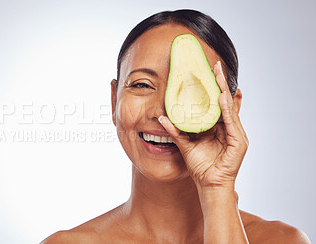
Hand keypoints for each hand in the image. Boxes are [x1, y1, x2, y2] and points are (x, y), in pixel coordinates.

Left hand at [159, 61, 248, 187]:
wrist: (209, 184)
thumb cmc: (200, 166)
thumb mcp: (185, 144)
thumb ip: (175, 130)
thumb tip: (162, 117)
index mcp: (217, 127)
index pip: (215, 103)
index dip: (211, 88)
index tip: (206, 72)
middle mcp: (228, 127)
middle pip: (224, 101)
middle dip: (220, 83)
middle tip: (216, 66)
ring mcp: (235, 134)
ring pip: (229, 107)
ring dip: (224, 90)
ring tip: (219, 75)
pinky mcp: (239, 142)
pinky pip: (232, 121)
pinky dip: (227, 109)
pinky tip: (222, 97)